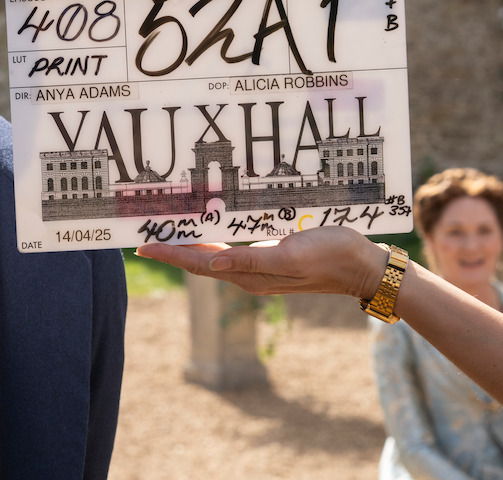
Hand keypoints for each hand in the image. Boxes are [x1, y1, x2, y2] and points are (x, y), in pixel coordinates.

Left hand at [136, 227, 387, 299]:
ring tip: (164, 228)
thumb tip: (211, 263)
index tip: (141, 246)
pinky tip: (205, 226)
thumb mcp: (289, 256)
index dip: (168, 254)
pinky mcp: (268, 256)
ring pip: (212, 254)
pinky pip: (230, 247)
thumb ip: (251, 258)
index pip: (197, 264)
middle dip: (170, 247)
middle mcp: (246, 273)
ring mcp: (257, 266)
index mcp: (247, 275)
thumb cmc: (328, 257)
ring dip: (187, 242)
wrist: (360, 266)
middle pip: (198, 260)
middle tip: (144, 231)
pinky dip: (211, 237)